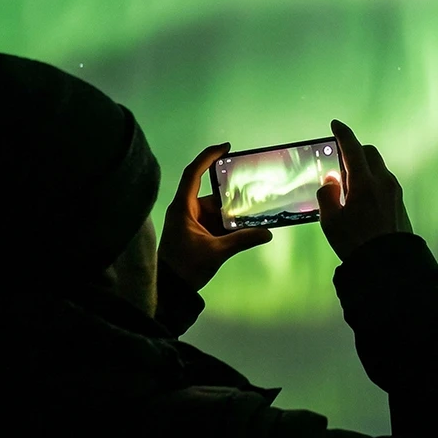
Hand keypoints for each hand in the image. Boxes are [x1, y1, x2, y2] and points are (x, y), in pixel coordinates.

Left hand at [159, 142, 272, 292]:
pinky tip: (245, 226)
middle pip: (212, 194)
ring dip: (232, 212)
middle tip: (253, 189)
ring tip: (254, 211)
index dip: (208, 157)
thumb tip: (267, 233)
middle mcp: (185, 210)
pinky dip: (228, 223)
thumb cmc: (184, 267)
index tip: (225, 148)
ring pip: (215, 209)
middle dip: (232, 194)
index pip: (193, 173)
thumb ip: (242, 240)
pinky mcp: (195, 232)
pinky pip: (215, 221)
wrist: (171, 289)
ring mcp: (190, 222)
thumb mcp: (216, 252)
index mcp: (183, 208)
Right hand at [316, 119, 412, 260]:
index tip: (336, 125)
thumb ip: (327, 195)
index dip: (343, 134)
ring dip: (364, 167)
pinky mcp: (399, 202)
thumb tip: (331, 182)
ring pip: (378, 167)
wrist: (389, 264)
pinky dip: (372, 181)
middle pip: (369, 153)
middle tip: (339, 161)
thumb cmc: (356, 243)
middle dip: (355, 151)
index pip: (352, 148)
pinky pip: (384, 182)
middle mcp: (383, 181)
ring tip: (349, 186)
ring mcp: (394, 191)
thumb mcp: (331, 221)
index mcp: (364, 182)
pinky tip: (362, 198)